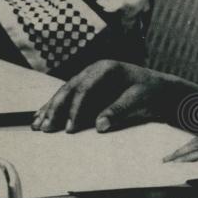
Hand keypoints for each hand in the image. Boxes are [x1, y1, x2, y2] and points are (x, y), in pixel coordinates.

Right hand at [33, 60, 175, 132]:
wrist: (160, 88)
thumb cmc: (151, 92)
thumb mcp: (138, 100)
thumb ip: (119, 111)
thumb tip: (100, 126)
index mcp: (106, 69)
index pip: (85, 89)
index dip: (75, 109)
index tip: (69, 129)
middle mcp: (94, 70)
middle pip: (69, 89)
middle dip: (56, 110)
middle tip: (46, 129)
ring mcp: (89, 77)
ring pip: (64, 93)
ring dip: (50, 109)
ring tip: (37, 125)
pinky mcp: (87, 86)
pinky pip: (67, 97)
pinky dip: (54, 107)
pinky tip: (41, 117)